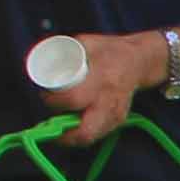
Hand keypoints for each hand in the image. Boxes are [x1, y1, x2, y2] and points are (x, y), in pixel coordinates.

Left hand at [46, 29, 175, 150]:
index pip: (74, 99)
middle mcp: (110, 100)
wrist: (139, 61)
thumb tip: (40, 64)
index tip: (45, 95)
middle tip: (50, 124)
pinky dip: (82, 134)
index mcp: (102, 78)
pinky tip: (74, 126)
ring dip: (71, 136)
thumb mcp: (86, 43)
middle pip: (85, 131)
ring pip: (91, 137)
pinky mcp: (119, 121)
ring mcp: (116, 113)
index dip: (54, 101)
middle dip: (63, 134)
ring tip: (60, 125)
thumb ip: (65, 52)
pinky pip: (98, 135)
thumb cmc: (109, 50)